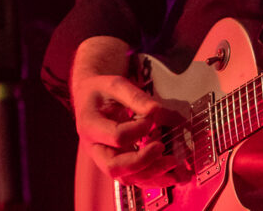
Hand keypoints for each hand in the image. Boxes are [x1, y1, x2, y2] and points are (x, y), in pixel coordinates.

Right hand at [71, 36, 182, 187]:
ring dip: (151, 174)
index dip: (138, 129)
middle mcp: (95, 148)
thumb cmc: (101, 90)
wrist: (89, 97)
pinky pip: (133, 177)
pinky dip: (153, 178)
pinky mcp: (118, 162)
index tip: (152, 117)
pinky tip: (171, 175)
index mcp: (90, 126)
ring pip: (125, 178)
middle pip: (115, 167)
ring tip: (173, 164)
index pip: (116, 136)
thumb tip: (156, 111)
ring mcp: (105, 158)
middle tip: (162, 147)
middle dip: (142, 161)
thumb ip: (136, 97)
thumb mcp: (116, 85)